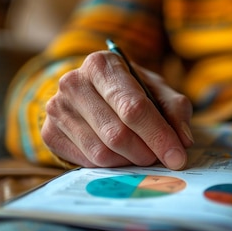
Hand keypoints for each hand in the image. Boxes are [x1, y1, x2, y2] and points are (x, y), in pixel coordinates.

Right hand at [41, 51, 193, 168]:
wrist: (93, 92)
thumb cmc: (131, 90)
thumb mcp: (158, 90)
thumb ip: (175, 110)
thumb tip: (183, 140)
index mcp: (102, 65)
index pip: (133, 107)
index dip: (158, 135)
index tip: (178, 157)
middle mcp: (73, 83)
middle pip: (117, 133)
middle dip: (146, 152)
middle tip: (161, 158)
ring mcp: (56, 108)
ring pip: (102, 152)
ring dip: (130, 160)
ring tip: (142, 154)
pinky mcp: (49, 133)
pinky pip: (87, 162)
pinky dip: (111, 165)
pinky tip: (121, 155)